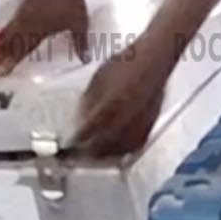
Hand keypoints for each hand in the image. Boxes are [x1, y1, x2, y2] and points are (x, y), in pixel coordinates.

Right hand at [0, 0, 90, 74]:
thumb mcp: (79, 22)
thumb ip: (80, 42)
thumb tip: (85, 61)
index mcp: (37, 28)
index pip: (20, 48)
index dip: (10, 61)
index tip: (0, 74)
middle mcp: (24, 24)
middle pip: (5, 44)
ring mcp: (20, 17)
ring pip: (3, 36)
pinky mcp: (20, 13)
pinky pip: (6, 29)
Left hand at [73, 37, 173, 155]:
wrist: (153, 61)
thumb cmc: (125, 64)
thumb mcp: (99, 78)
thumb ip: (89, 101)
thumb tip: (79, 121)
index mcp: (111, 104)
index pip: (89, 131)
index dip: (77, 140)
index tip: (67, 145)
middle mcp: (126, 118)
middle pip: (104, 145)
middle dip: (88, 152)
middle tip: (77, 155)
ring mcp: (140, 124)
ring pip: (119, 149)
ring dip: (105, 156)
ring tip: (94, 158)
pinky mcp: (149, 126)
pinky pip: (134, 146)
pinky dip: (122, 152)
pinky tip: (114, 152)